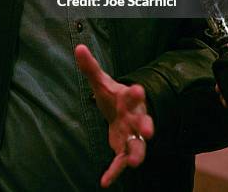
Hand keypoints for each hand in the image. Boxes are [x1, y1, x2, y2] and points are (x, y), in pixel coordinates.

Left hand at [75, 44, 153, 186]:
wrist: (121, 111)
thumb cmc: (113, 95)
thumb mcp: (101, 82)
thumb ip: (90, 67)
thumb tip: (78, 47)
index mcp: (129, 99)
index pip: (134, 95)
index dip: (136, 93)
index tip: (138, 90)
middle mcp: (136, 118)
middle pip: (143, 121)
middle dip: (147, 125)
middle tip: (149, 131)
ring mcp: (132, 135)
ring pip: (139, 146)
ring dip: (137, 153)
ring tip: (134, 163)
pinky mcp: (125, 149)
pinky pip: (121, 162)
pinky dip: (114, 172)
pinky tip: (104, 182)